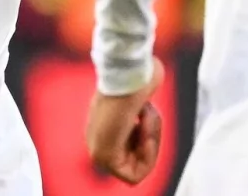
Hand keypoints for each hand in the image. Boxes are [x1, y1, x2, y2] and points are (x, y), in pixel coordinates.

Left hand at [86, 57, 166, 185]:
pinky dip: (148, 155)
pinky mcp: (102, 157)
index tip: (147, 113)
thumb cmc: (137, 74)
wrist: (127, 71)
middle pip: (136, 157)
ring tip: (144, 115)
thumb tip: (151, 76)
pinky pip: (133, 176)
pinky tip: (143, 128)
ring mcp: (97, 148)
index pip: (131, 146)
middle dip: (151, 137)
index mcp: (103, 123)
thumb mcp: (142, 89)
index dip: (149, 135)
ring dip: (151, 141)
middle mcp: (96, 138)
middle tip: (147, 114)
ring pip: (137, 166)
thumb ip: (142, 100)